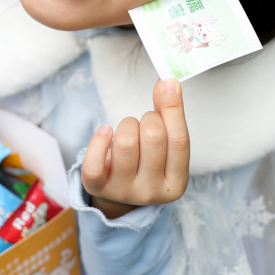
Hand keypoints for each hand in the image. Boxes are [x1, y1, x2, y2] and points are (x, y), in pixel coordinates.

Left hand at [81, 78, 189, 217]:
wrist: (120, 191)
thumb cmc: (146, 162)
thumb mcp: (164, 145)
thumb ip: (168, 115)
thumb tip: (168, 83)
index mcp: (175, 183)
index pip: (179, 141)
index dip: (174, 109)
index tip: (169, 82)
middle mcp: (151, 192)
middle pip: (153, 137)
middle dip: (148, 118)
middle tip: (144, 123)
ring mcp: (123, 191)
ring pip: (125, 143)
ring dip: (126, 125)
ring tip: (127, 131)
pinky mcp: (98, 188)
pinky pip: (95, 163)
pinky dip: (98, 140)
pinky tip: (105, 131)